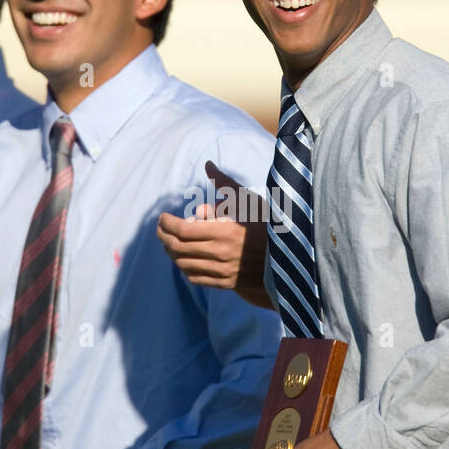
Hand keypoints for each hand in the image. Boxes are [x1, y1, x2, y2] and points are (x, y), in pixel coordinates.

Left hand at [157, 162, 270, 304]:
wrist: (288, 256)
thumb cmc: (267, 224)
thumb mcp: (248, 200)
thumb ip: (225, 184)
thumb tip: (208, 165)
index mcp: (223, 231)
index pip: (182, 230)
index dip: (166, 224)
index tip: (162, 217)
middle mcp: (219, 253)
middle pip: (178, 248)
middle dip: (163, 237)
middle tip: (161, 229)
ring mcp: (222, 271)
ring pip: (184, 264)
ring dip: (171, 253)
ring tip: (169, 243)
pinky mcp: (226, 283)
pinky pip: (196, 278)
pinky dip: (185, 268)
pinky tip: (184, 259)